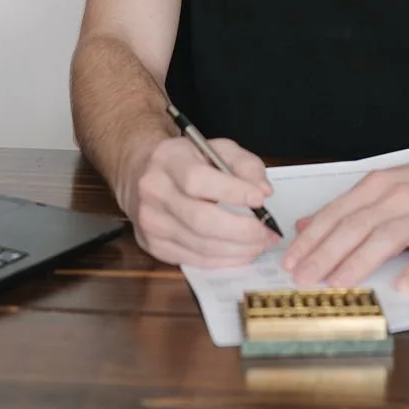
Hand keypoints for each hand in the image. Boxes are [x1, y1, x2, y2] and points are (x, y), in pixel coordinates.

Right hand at [118, 135, 278, 268]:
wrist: (141, 173)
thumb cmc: (186, 160)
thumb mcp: (216, 148)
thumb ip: (244, 165)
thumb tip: (263, 191)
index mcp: (168, 159)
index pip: (198, 180)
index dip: (233, 192)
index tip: (260, 199)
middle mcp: (154, 191)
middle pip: (201, 219)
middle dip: (242, 230)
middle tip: (268, 232)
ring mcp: (150, 221)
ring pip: (200, 245)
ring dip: (237, 249)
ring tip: (259, 244)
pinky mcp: (153, 244)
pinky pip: (193, 259)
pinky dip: (222, 260)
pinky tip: (240, 252)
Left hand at [281, 137, 408, 291]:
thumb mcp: (383, 186)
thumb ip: (347, 207)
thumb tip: (305, 226)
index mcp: (375, 187)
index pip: (335, 214)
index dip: (310, 239)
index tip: (289, 262)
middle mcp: (395, 198)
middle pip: (353, 227)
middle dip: (324, 254)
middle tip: (302, 279)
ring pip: (385, 238)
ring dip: (359, 262)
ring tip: (337, 283)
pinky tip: (404, 286)